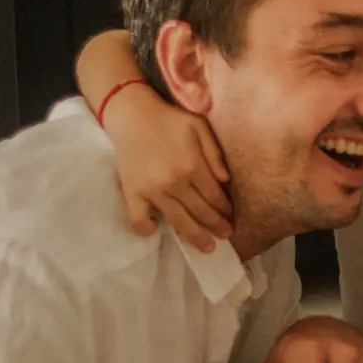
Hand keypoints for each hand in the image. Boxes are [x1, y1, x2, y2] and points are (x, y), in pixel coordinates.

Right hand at [104, 87, 232, 250]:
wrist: (131, 114)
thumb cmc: (168, 119)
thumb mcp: (199, 127)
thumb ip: (214, 153)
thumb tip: (226, 181)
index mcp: (193, 166)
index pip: (214, 196)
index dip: (225, 209)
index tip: (231, 217)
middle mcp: (175, 182)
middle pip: (201, 212)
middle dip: (216, 226)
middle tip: (226, 236)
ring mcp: (152, 190)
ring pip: (178, 220)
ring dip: (195, 237)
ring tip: (207, 248)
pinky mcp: (132, 192)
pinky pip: (138, 218)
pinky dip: (146, 228)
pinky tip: (154, 231)